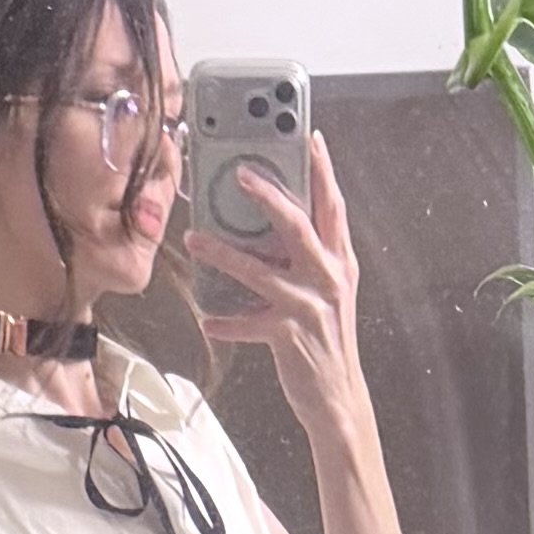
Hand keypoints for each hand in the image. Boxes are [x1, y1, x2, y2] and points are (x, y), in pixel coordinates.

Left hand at [178, 133, 372, 440]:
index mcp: (339, 261)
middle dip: (268, 196)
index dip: (323, 169)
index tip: (310, 136)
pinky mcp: (288, 336)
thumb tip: (272, 223)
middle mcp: (328, 278)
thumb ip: (307, 257)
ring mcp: (309, 306)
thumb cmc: (326, 339)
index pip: (333, 205)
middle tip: (239, 174)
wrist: (338, 397)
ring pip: (260, 271)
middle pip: (298, 225)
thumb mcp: (327, 290)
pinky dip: (226, 322)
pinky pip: (248, 323)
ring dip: (223, 253)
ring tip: (194, 240)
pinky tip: (208, 320)